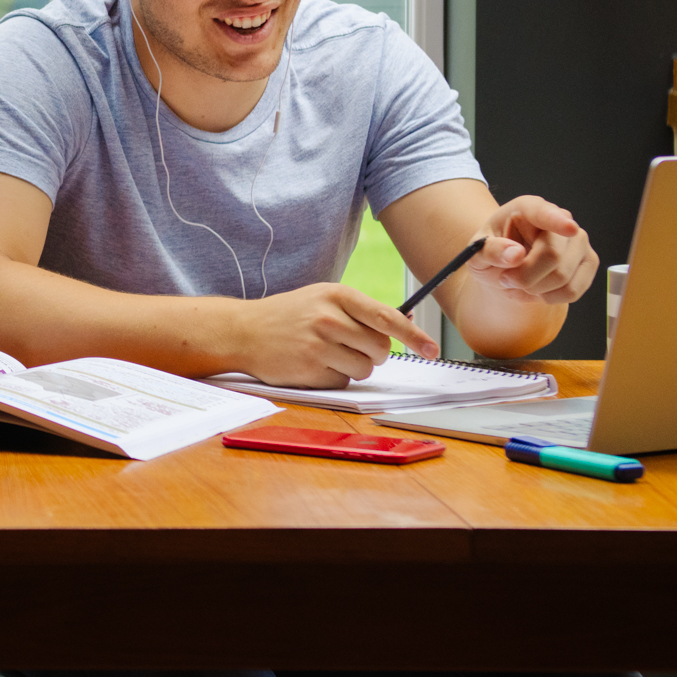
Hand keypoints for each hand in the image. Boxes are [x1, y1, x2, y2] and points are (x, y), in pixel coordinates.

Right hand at [230, 283, 439, 388]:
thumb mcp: (323, 298)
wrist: (244, 331)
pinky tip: (314, 364)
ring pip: (364, 368)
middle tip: (351, 345)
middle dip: (373, 352)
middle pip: (381, 348)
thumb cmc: (290, 315)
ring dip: (353, 366)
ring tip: (328, 353)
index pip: (387, 317)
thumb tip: (405, 321)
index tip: (432, 348)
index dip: (414, 335)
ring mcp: (319, 345)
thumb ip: (360, 310)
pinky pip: (343, 381)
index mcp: (337, 295)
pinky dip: (334, 377)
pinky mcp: (310, 370)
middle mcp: (329, 318)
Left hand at [465, 196, 597, 305]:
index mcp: (528, 208)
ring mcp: (579, 239)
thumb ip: (490, 251)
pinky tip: (536, 291)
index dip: (557, 221)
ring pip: (563, 277)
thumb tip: (515, 254)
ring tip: (519, 284)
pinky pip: (573, 290)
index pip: (544, 213)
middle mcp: (560, 217)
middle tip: (506, 279)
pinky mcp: (589, 261)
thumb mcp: (477, 252)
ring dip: (535, 290)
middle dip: (525, 278)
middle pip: (552, 255)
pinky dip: (550, 298)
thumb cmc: (493, 253)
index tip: (568, 228)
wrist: (506, 266)